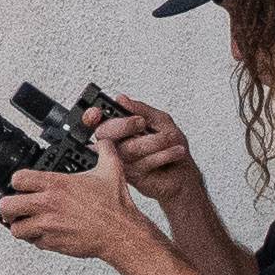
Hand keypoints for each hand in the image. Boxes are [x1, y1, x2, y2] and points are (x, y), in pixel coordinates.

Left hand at [0, 147, 148, 267]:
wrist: (121, 234)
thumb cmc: (115, 207)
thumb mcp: (111, 169)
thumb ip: (104, 149)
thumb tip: (104, 139)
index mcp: (56, 184)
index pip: (18, 179)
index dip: (17, 181)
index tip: (20, 184)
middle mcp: (48, 205)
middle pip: (7, 206)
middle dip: (8, 206)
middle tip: (14, 206)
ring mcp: (48, 226)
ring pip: (17, 229)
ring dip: (20, 225)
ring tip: (27, 222)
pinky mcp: (53, 243)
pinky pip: (34, 242)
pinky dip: (36, 239)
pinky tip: (45, 233)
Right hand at [96, 95, 207, 213]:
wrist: (183, 175)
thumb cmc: (171, 146)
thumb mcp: (161, 121)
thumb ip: (141, 109)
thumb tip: (121, 99)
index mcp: (119, 127)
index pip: (95, 120)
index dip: (90, 116)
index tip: (96, 113)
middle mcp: (115, 143)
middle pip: (104, 133)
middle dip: (125, 125)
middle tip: (141, 123)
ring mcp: (120, 160)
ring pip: (127, 148)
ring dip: (154, 142)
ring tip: (169, 139)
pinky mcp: (130, 176)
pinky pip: (141, 162)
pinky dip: (164, 154)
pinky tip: (175, 151)